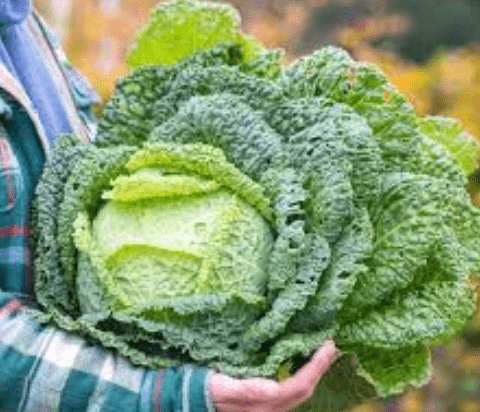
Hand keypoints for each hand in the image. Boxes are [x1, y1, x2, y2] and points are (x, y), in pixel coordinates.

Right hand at [209, 340, 338, 411]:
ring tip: (322, 351)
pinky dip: (301, 373)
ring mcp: (269, 406)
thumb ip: (246, 389)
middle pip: (304, 390)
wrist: (194, 401)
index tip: (329, 345)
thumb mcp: (223, 386)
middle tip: (332, 345)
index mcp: (262, 403)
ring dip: (313, 371)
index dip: (316, 367)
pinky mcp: (266, 400)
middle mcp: (270, 408)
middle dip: (321, 368)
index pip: (297, 386)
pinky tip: (302, 361)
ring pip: (299, 390)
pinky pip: (290, 388)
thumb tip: (273, 387)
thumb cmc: (206, 390)